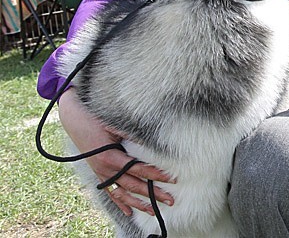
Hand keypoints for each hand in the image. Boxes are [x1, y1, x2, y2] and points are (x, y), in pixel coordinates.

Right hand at [58, 89, 174, 216]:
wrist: (75, 118)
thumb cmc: (96, 118)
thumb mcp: (115, 125)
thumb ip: (132, 135)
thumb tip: (152, 142)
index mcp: (110, 157)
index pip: (138, 169)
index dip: (155, 175)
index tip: (171, 180)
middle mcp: (104, 170)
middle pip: (133, 185)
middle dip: (152, 194)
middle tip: (170, 200)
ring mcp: (100, 174)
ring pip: (122, 193)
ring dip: (138, 203)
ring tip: (154, 211)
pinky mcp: (98, 174)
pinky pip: (110, 192)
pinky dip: (120, 203)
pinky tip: (129, 212)